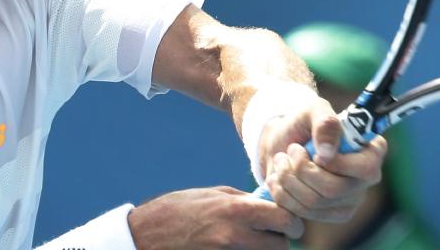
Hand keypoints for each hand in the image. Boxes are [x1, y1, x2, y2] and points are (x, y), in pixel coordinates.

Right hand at [128, 186, 303, 249]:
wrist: (146, 235)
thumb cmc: (178, 209)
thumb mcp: (212, 194)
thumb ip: (242, 199)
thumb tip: (267, 203)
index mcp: (236, 210)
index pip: (283, 219)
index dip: (292, 223)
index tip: (291, 224)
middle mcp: (235, 235)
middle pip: (280, 246)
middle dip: (281, 242)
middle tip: (276, 237)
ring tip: (255, 242)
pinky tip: (238, 249)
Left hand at [259, 98, 386, 221]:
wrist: (282, 142)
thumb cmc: (304, 123)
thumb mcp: (312, 110)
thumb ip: (324, 124)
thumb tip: (328, 153)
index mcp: (372, 152)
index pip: (366, 169)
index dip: (336, 164)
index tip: (314, 152)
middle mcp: (365, 180)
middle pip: (333, 189)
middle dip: (302, 169)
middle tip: (291, 150)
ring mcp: (347, 201)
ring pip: (314, 203)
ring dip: (288, 178)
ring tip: (281, 160)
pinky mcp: (327, 215)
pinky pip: (301, 213)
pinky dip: (282, 193)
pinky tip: (277, 177)